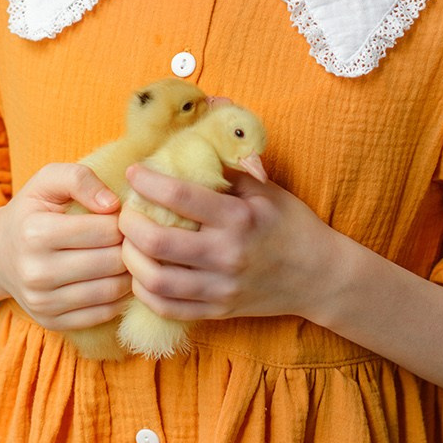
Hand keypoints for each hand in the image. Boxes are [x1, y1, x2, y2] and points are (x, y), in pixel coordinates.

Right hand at [0, 163, 132, 329]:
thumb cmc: (31, 211)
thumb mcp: (47, 180)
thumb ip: (80, 179)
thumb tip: (113, 204)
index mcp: (36, 232)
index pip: (105, 229)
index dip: (123, 221)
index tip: (123, 217)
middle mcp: (36, 271)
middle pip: (111, 261)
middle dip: (129, 248)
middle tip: (132, 239)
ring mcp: (42, 301)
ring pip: (111, 291)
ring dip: (129, 274)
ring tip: (128, 258)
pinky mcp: (51, 322)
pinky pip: (103, 314)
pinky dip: (119, 298)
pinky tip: (116, 279)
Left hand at [117, 162, 336, 323]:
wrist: (318, 276)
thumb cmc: (289, 224)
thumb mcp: (264, 189)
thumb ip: (227, 166)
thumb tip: (195, 132)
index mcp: (239, 218)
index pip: (180, 197)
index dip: (148, 181)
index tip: (134, 172)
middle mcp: (228, 254)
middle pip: (158, 241)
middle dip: (130, 223)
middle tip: (125, 211)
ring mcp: (221, 288)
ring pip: (156, 280)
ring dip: (131, 259)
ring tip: (128, 243)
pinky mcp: (218, 311)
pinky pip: (167, 307)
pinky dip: (145, 291)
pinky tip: (142, 273)